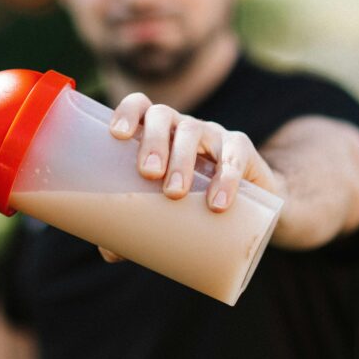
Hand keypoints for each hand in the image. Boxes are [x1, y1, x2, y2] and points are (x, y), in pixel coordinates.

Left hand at [98, 92, 278, 262]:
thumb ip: (136, 226)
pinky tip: (218, 202)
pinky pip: (235, 154)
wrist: (248, 209)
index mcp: (157, 133)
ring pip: (193, 131)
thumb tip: (109, 252)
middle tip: (147, 173)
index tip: (117, 134)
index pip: (140, 106)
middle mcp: (181, 126)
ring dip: (181, 159)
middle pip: (162, 116)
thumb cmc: (191, 202)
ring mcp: (212, 134)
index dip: (128, 111)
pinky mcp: (242, 149)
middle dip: (152, 141)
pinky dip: (226, 177)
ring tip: (174, 193)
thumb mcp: (165, 210)